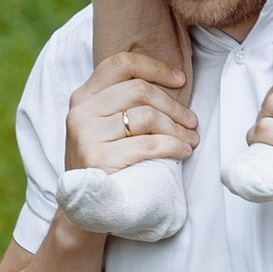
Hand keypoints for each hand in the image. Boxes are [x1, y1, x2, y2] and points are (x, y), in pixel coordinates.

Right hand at [65, 49, 196, 175]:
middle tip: (191, 121)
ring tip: (189, 139)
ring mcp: (87, 135)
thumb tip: (174, 83)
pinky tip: (183, 151)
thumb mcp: (106, 125)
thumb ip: (125, 102)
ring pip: (147, 116)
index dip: (155, 67)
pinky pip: (148, 144)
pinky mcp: (99, 159)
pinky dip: (173, 146)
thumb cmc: (106, 162)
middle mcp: (81, 112)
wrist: (86, 207)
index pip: (121, 64)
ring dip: (176, 128)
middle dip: (173, 105)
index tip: (180, 80)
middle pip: (139, 89)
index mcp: (83, 97)